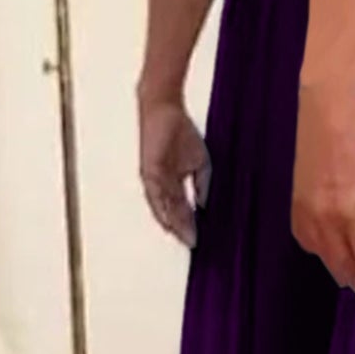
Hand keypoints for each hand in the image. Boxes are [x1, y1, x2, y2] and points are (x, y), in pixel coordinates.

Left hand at [139, 94, 209, 245]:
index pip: (183, 208)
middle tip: (194, 243)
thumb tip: (205, 205)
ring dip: (173, 222)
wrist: (165, 110)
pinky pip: (155, 194)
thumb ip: (202, 184)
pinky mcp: (149, 170)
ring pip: (163, 207)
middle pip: (173, 211)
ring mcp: (155, 179)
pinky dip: (162, 208)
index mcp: (173, 183)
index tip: (200, 238)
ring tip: (183, 236)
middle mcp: (162, 184)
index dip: (191, 223)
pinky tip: (169, 219)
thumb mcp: (201, 162)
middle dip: (183, 228)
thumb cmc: (181, 132)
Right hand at [292, 77, 354, 296]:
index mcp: (350, 208)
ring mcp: (306, 203)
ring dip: (332, 261)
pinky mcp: (297, 193)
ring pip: (316, 246)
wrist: (331, 97)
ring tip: (347, 275)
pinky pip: (302, 230)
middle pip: (336, 257)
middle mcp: (324, 212)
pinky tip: (324, 246)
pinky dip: (314, 242)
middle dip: (351, 275)